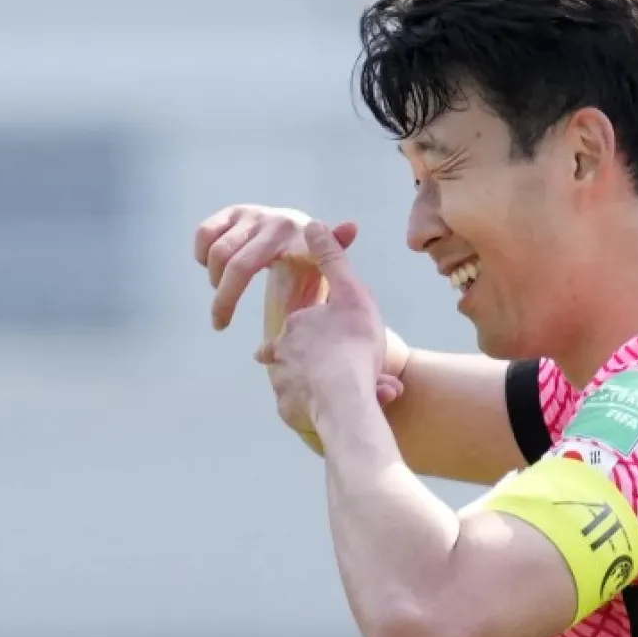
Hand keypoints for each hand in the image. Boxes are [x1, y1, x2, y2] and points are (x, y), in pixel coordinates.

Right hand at [194, 204, 356, 330]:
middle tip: (220, 321)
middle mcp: (266, 220)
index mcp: (288, 235)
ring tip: (223, 293)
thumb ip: (335, 251)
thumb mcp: (324, 263)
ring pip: (214, 251)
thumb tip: (352, 226)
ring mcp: (248, 215)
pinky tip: (213, 270)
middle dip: (220, 298)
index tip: (220, 324)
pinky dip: (202, 254)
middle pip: (226, 263)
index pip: (243, 267)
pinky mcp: (232, 212)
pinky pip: (204, 233)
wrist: (300, 235)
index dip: (226, 298)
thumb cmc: (312, 261)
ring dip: (214, 277)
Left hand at [255, 222, 387, 435]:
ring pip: (305, 382)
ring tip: (357, 392)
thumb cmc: (353, 345)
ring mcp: (283, 384)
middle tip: (354, 368)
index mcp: (295, 325)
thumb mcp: (350, 293)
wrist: (345, 400)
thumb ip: (332, 259)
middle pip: (303, 355)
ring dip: (326, 386)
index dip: (328, 331)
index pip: (306, 324)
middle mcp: (280, 353)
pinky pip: (304, 408)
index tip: (344, 338)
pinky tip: (344, 411)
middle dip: (326, 362)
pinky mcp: (289, 411)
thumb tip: (313, 225)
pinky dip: (320, 408)